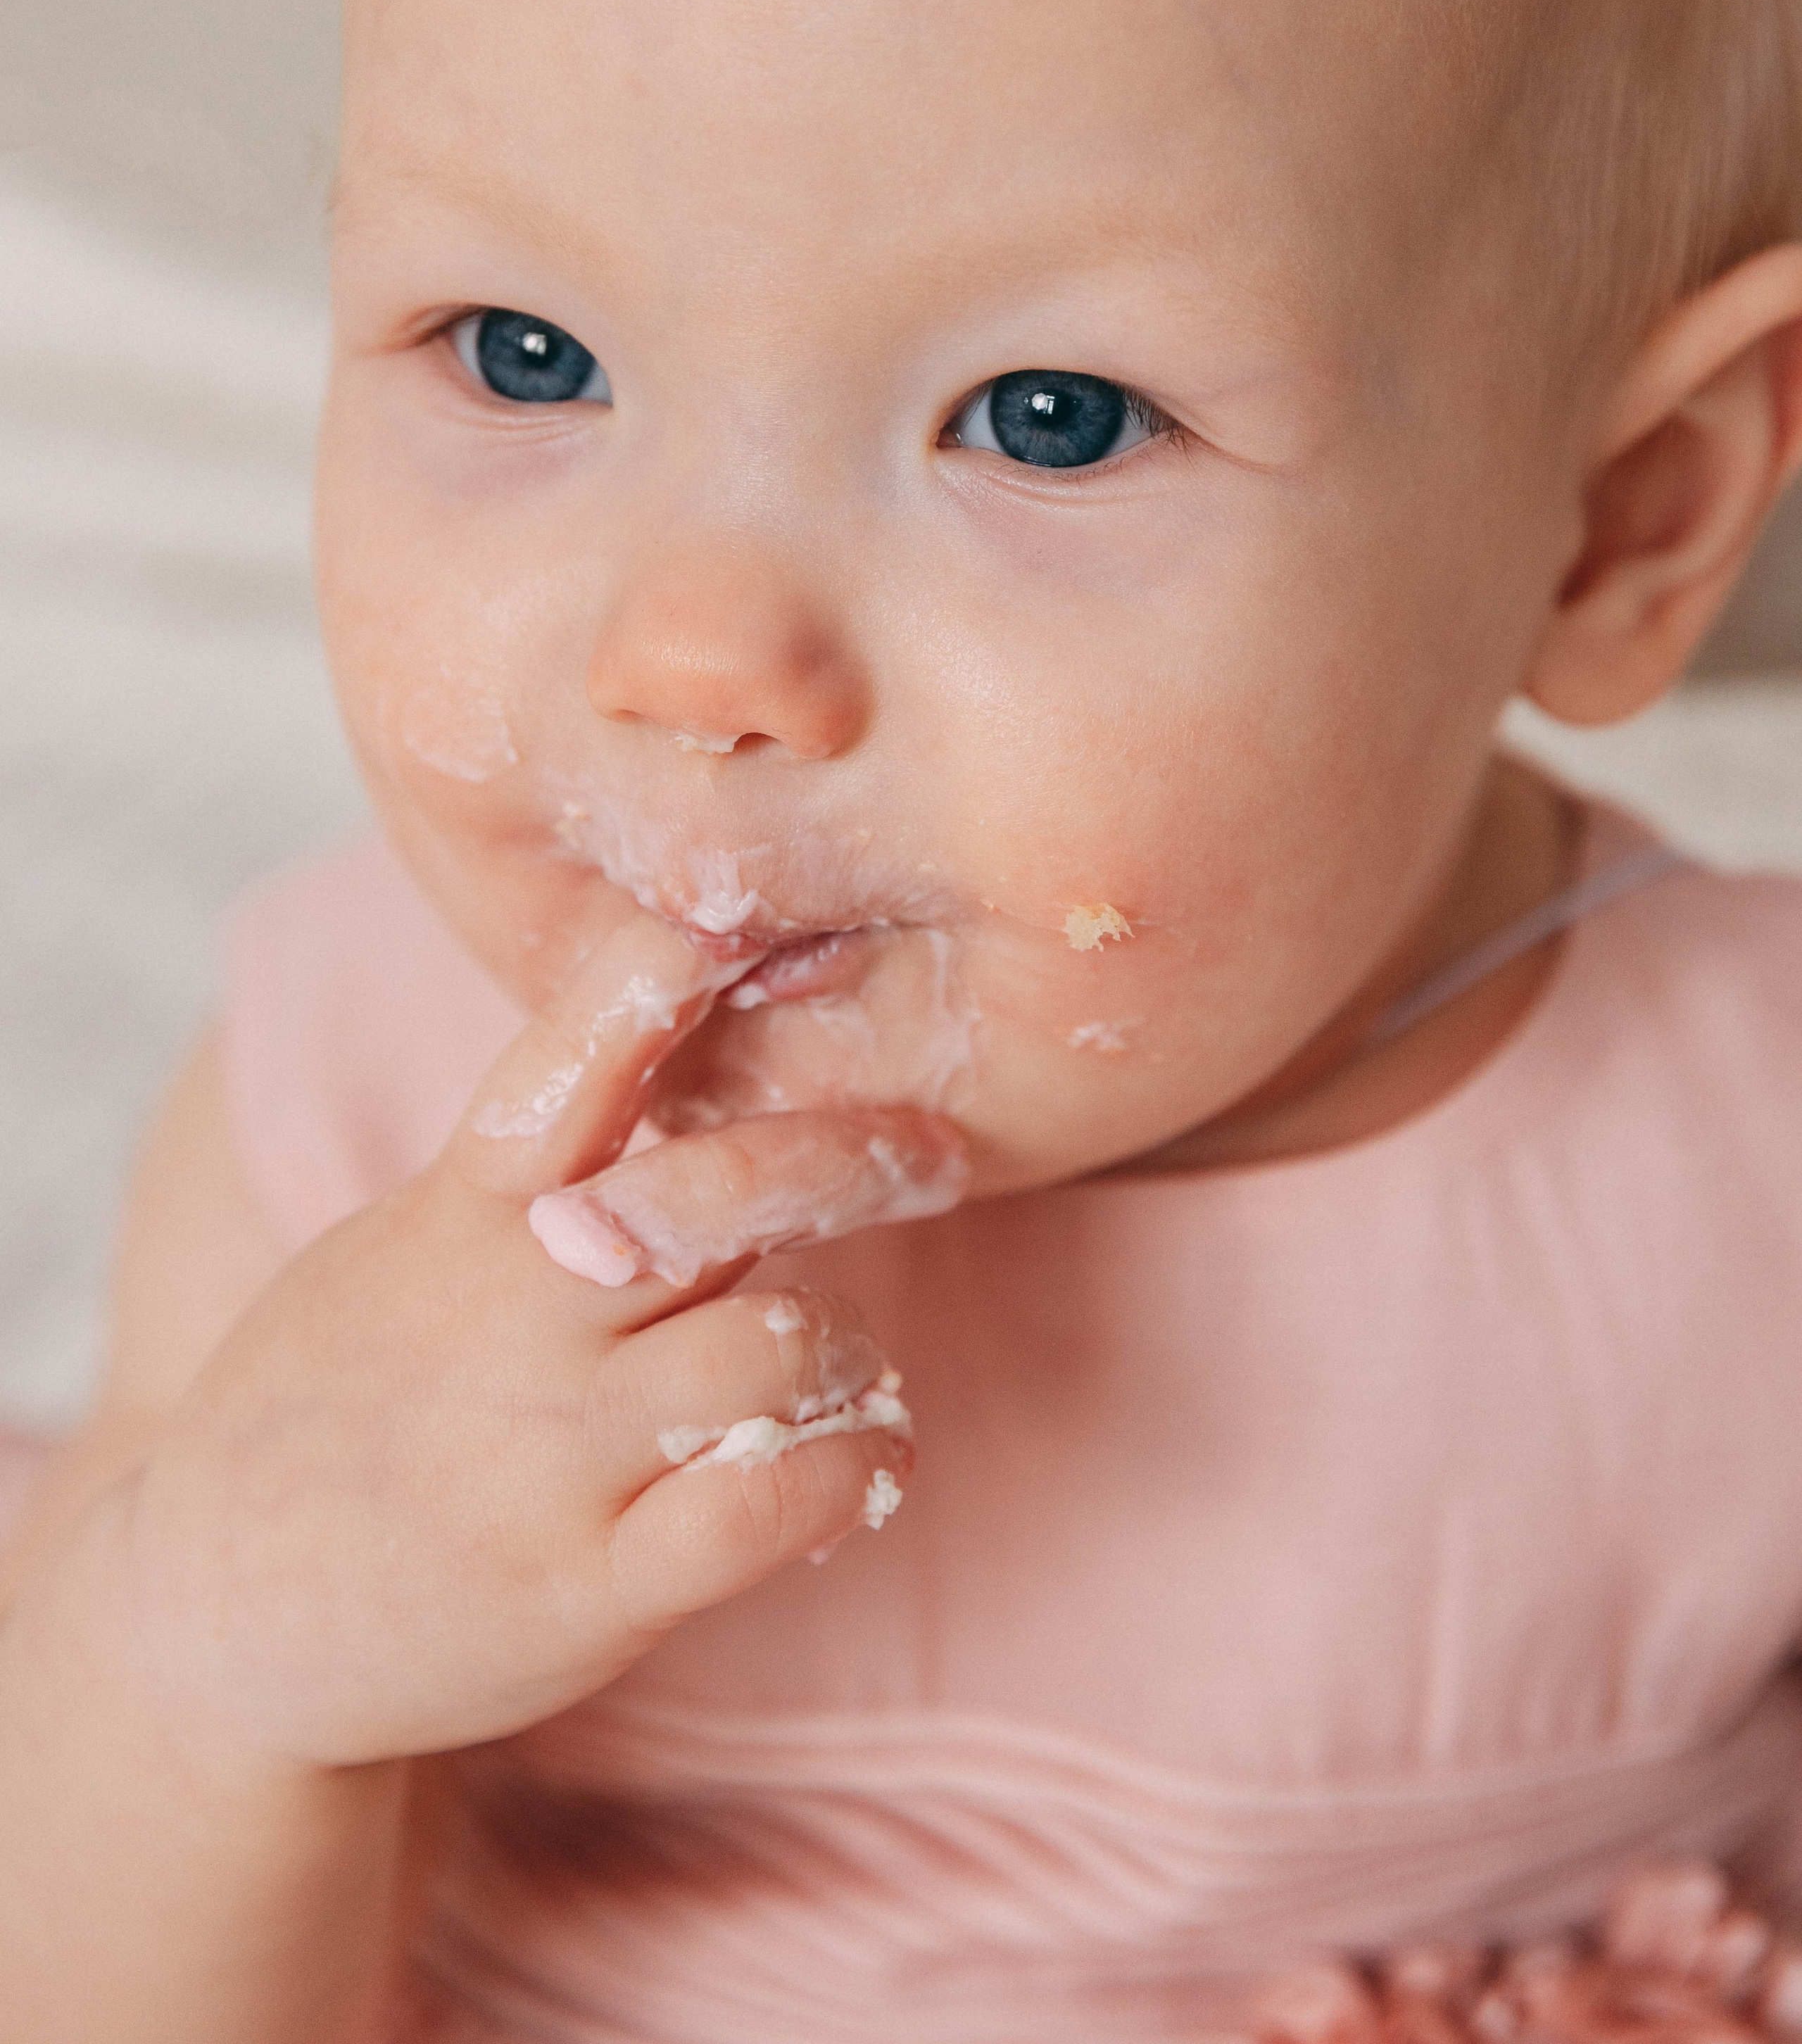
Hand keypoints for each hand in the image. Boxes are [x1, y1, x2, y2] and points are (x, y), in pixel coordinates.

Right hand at [117, 918, 963, 1775]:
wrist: (216, 1618)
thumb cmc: (335, 1402)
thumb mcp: (395, 1249)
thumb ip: (522, 1171)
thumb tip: (667, 1057)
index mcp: (456, 1219)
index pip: (562, 1071)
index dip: (644, 991)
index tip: (724, 924)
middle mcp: (512, 1322)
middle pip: (724, 1202)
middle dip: (846, 1162)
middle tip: (931, 1153)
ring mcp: (554, 1460)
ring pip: (775, 1345)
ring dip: (839, 1340)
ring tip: (836, 1361)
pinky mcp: (590, 1590)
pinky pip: (770, 1504)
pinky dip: (850, 1469)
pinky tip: (862, 1459)